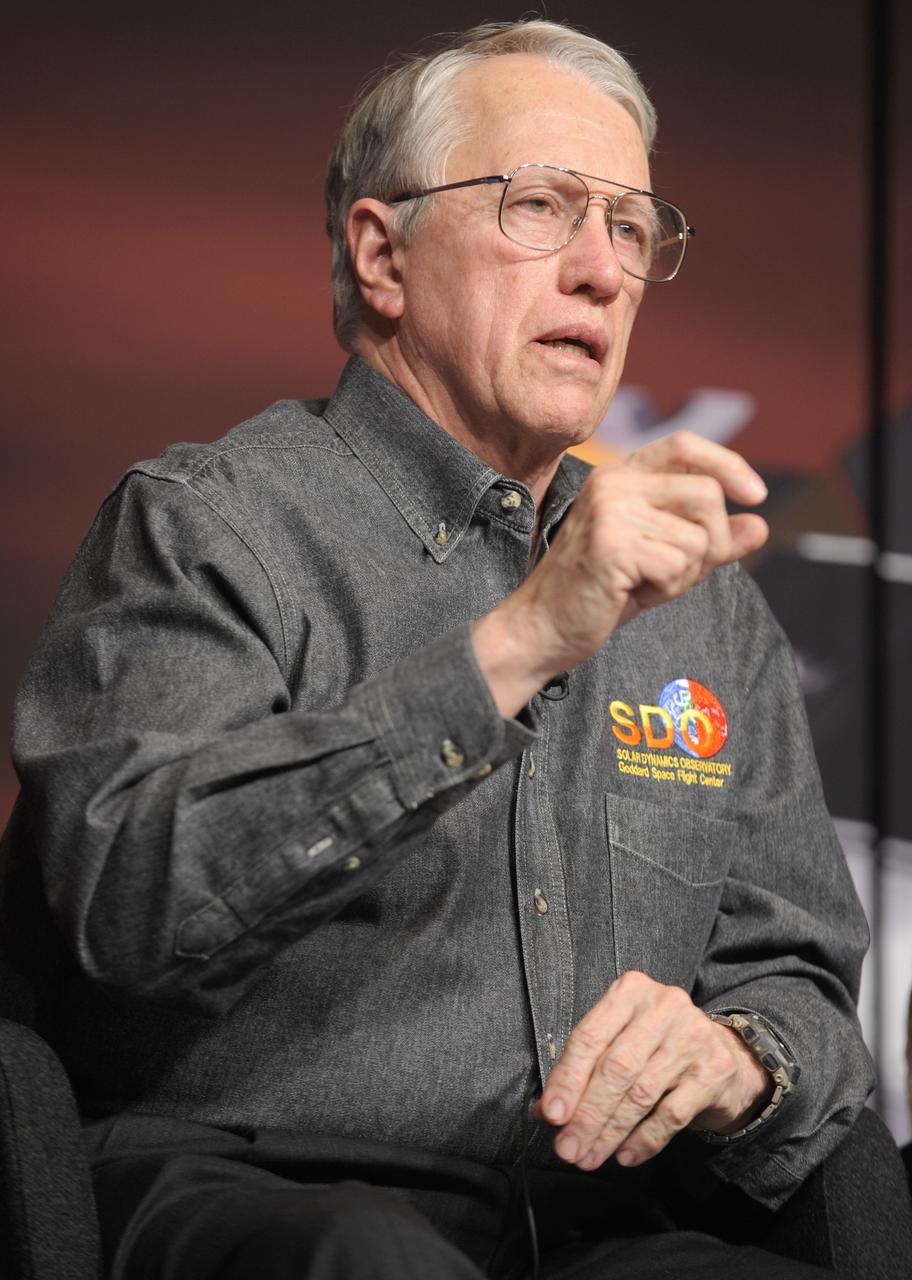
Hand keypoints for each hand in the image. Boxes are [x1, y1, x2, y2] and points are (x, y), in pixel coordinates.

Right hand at [472, 431, 767, 716]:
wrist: (542, 628)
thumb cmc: (599, 594)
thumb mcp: (662, 560)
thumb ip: (708, 540)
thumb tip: (760, 525)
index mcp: (620, 476)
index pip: (685, 446)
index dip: (729, 464)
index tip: (756, 495)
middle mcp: (612, 483)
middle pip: (707, 495)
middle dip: (712, 542)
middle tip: (677, 572)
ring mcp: (610, 511)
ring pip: (698, 538)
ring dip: (685, 574)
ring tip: (644, 584)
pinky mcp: (612, 545)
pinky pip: (678, 566)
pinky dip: (667, 589)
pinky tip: (632, 594)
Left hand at [535, 971, 770, 1169]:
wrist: (723, 1052)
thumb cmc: (656, 1046)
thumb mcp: (618, 1042)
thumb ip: (582, 1071)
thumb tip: (546, 1112)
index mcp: (630, 991)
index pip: (590, 1037)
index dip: (567, 1079)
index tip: (551, 1115)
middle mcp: (663, 1007)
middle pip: (615, 1068)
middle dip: (587, 1114)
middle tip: (568, 1147)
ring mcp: (692, 1037)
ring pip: (641, 1094)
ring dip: (610, 1132)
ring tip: (590, 1156)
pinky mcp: (714, 1071)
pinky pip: (671, 1115)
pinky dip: (644, 1140)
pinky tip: (625, 1155)